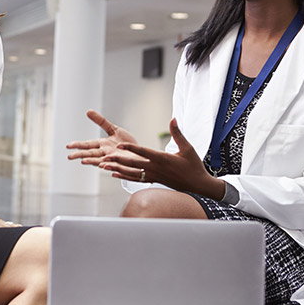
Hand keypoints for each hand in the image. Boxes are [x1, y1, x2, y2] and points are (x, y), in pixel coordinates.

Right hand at [66, 110, 138, 166]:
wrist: (140, 152)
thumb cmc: (126, 143)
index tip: (68, 146)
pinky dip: (108, 166)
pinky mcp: (122, 164)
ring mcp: (113, 160)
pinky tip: (102, 165)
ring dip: (92, 162)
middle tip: (69, 157)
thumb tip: (88, 111)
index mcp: (102, 145)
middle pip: (90, 154)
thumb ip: (101, 121)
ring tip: (83, 161)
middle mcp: (105, 153)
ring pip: (100, 161)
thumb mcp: (113, 129)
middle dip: (80, 155)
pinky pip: (114, 165)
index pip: (87, 145)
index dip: (78, 145)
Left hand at [100, 118, 224, 199]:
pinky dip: (125, 176)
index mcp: (162, 159)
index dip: (130, 148)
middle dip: (118, 160)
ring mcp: (154, 176)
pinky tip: (115, 174)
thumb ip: (178, 133)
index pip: (143, 152)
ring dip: (118, 169)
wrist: (198, 185)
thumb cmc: (194, 166)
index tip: (119, 145)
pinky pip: (136, 179)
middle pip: (133, 164)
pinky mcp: (154, 181)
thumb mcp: (188, 148)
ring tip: (104, 166)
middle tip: (105, 158)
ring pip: (132, 173)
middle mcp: (156, 168)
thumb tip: (173, 119)